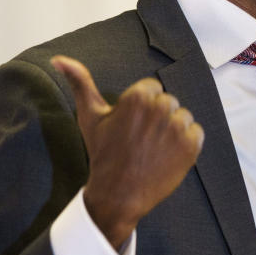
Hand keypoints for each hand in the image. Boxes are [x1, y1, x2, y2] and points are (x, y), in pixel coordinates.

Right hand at [51, 55, 203, 247]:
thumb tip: (59, 59)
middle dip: (157, 117)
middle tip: (141, 139)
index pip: (151, 89)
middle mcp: (160, 108)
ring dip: (172, 130)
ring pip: (183, 117)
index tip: (131, 125)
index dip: (141, 107)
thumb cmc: (103, 154)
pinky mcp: (191, 146)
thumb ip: (80, 82)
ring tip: (154, 148)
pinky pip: (196, 133)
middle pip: (168, 102)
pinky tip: (168, 155)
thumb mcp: (89, 116)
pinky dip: (186, 144)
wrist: (117, 195)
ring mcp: (177, 128)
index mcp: (138, 96)